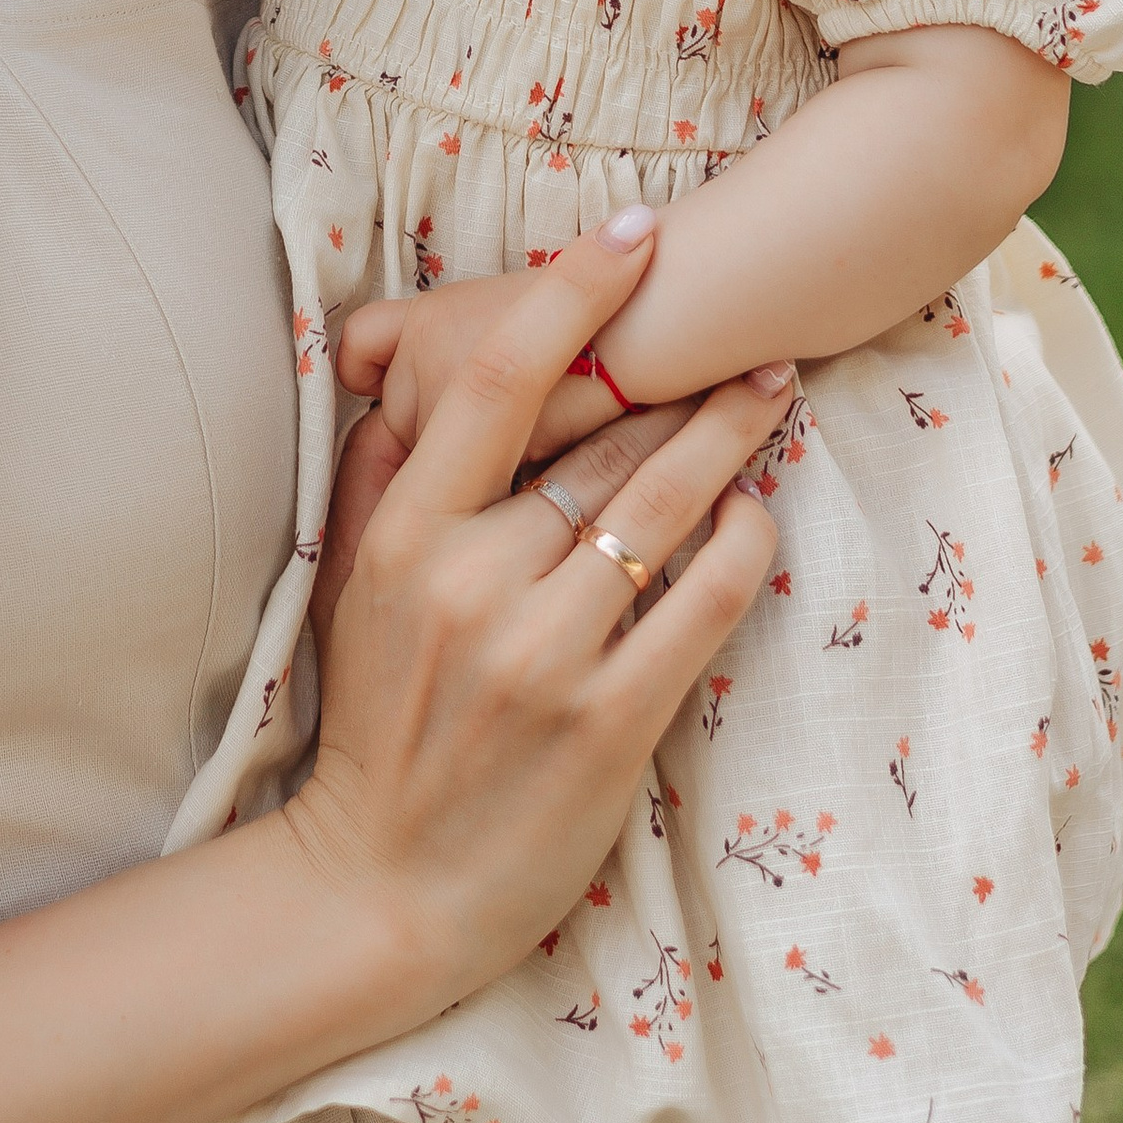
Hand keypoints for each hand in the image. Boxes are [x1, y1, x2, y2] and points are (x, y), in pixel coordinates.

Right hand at [283, 212, 787, 1013]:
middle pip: (600, 441)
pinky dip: (740, 546)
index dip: (570, 295)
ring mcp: (546, 656)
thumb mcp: (350, 592)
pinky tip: (754, 514)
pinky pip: (701, 605)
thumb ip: (379, 478)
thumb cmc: (378, 724)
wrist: (384, 888)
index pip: (494, 381)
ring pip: (661, 508)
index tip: (633, 233)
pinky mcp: (610, 724)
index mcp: (405, 537)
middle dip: (681, 375)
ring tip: (771, 392)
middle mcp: (473, 584)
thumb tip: (403, 374)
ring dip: (727, 438)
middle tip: (747, 326)